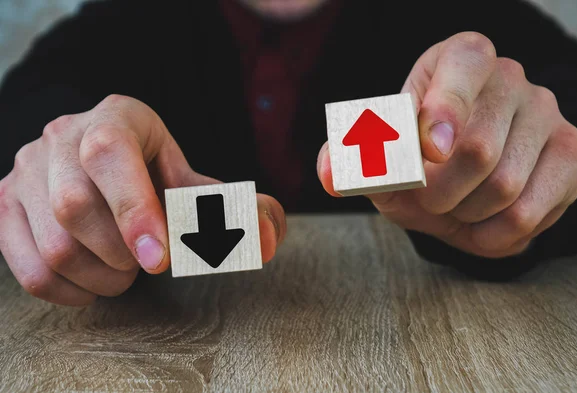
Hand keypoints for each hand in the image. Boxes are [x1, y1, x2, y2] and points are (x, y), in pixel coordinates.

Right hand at [0, 95, 285, 305]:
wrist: (100, 155)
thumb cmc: (155, 172)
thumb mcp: (195, 178)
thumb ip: (238, 206)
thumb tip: (266, 240)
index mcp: (115, 118)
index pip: (111, 154)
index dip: (134, 208)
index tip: (160, 259)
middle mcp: (60, 137)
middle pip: (74, 208)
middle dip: (122, 254)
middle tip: (149, 262)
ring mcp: (26, 171)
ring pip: (52, 245)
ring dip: (101, 277)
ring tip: (124, 269)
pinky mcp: (5, 205)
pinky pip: (28, 268)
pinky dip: (69, 291)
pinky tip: (94, 283)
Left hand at [318, 32, 576, 258]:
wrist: (465, 177)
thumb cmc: (418, 158)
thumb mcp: (380, 154)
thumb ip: (349, 159)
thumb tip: (330, 176)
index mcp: (459, 58)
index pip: (464, 65)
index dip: (445, 108)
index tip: (430, 151)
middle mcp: (509, 78)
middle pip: (477, 149)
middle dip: (437, 192)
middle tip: (426, 199)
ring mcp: (546, 113)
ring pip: (504, 186)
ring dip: (463, 214)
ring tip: (453, 207)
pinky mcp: (570, 152)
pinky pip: (529, 213)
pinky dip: (493, 235)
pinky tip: (480, 223)